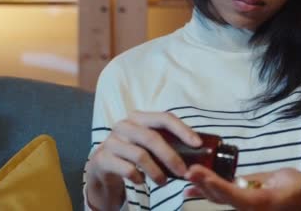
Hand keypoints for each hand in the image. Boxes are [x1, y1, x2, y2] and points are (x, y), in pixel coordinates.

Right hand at [85, 112, 201, 209]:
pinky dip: (139, 177)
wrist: (103, 165)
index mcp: (139, 118)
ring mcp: (112, 141)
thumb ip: (167, 141)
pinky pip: (127, 169)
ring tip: (164, 182)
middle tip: (183, 172)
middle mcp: (124, 125)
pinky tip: (142, 181)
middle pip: (152, 138)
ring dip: (156, 172)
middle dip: (171, 157)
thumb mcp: (148, 143)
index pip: (164, 118)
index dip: (183, 130)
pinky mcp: (103, 158)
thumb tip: (196, 150)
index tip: (198, 144)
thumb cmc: (132, 152)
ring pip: (140, 155)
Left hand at [184, 165, 300, 210]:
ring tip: (187, 175)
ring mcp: (241, 204)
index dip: (219, 187)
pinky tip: (189, 188)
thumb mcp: (290, 183)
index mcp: (260, 202)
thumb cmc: (295, 189)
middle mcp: (247, 206)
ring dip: (201, 186)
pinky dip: (204, 190)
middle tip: (190, 170)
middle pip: (222, 197)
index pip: (236, 196)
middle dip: (205, 183)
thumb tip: (255, 184)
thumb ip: (271, 183)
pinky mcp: (238, 197)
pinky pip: (219, 195)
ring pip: (217, 197)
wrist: (298, 200)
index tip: (205, 177)